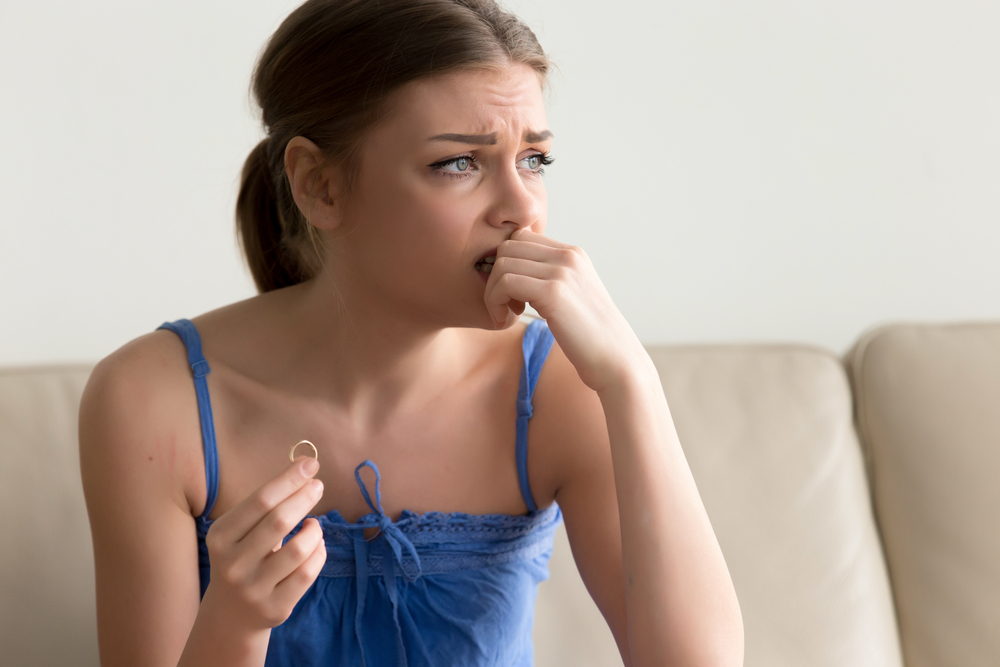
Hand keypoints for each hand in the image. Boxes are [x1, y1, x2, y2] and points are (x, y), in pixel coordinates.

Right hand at [201, 457, 326, 628]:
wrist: (231, 614)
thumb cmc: (243, 557)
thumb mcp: (239, 532)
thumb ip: (265, 504)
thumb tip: (305, 467)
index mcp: (221, 536)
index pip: (260, 501)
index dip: (289, 479)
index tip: (310, 464)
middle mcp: (233, 563)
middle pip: (279, 521)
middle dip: (304, 497)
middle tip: (318, 485)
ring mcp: (254, 588)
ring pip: (298, 550)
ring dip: (314, 530)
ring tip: (313, 525)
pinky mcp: (275, 607)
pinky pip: (308, 573)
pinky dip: (319, 552)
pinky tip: (316, 545)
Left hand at [483, 228, 644, 392]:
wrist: (614, 358)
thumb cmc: (588, 336)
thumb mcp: (571, 296)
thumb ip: (549, 278)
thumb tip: (511, 271)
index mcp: (572, 254)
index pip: (520, 237)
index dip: (506, 264)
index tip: (511, 294)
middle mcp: (568, 255)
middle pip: (507, 246)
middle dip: (495, 276)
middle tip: (504, 306)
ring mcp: (561, 271)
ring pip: (502, 264)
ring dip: (493, 293)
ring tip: (506, 315)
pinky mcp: (553, 291)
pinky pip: (505, 283)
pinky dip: (496, 303)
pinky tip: (508, 321)